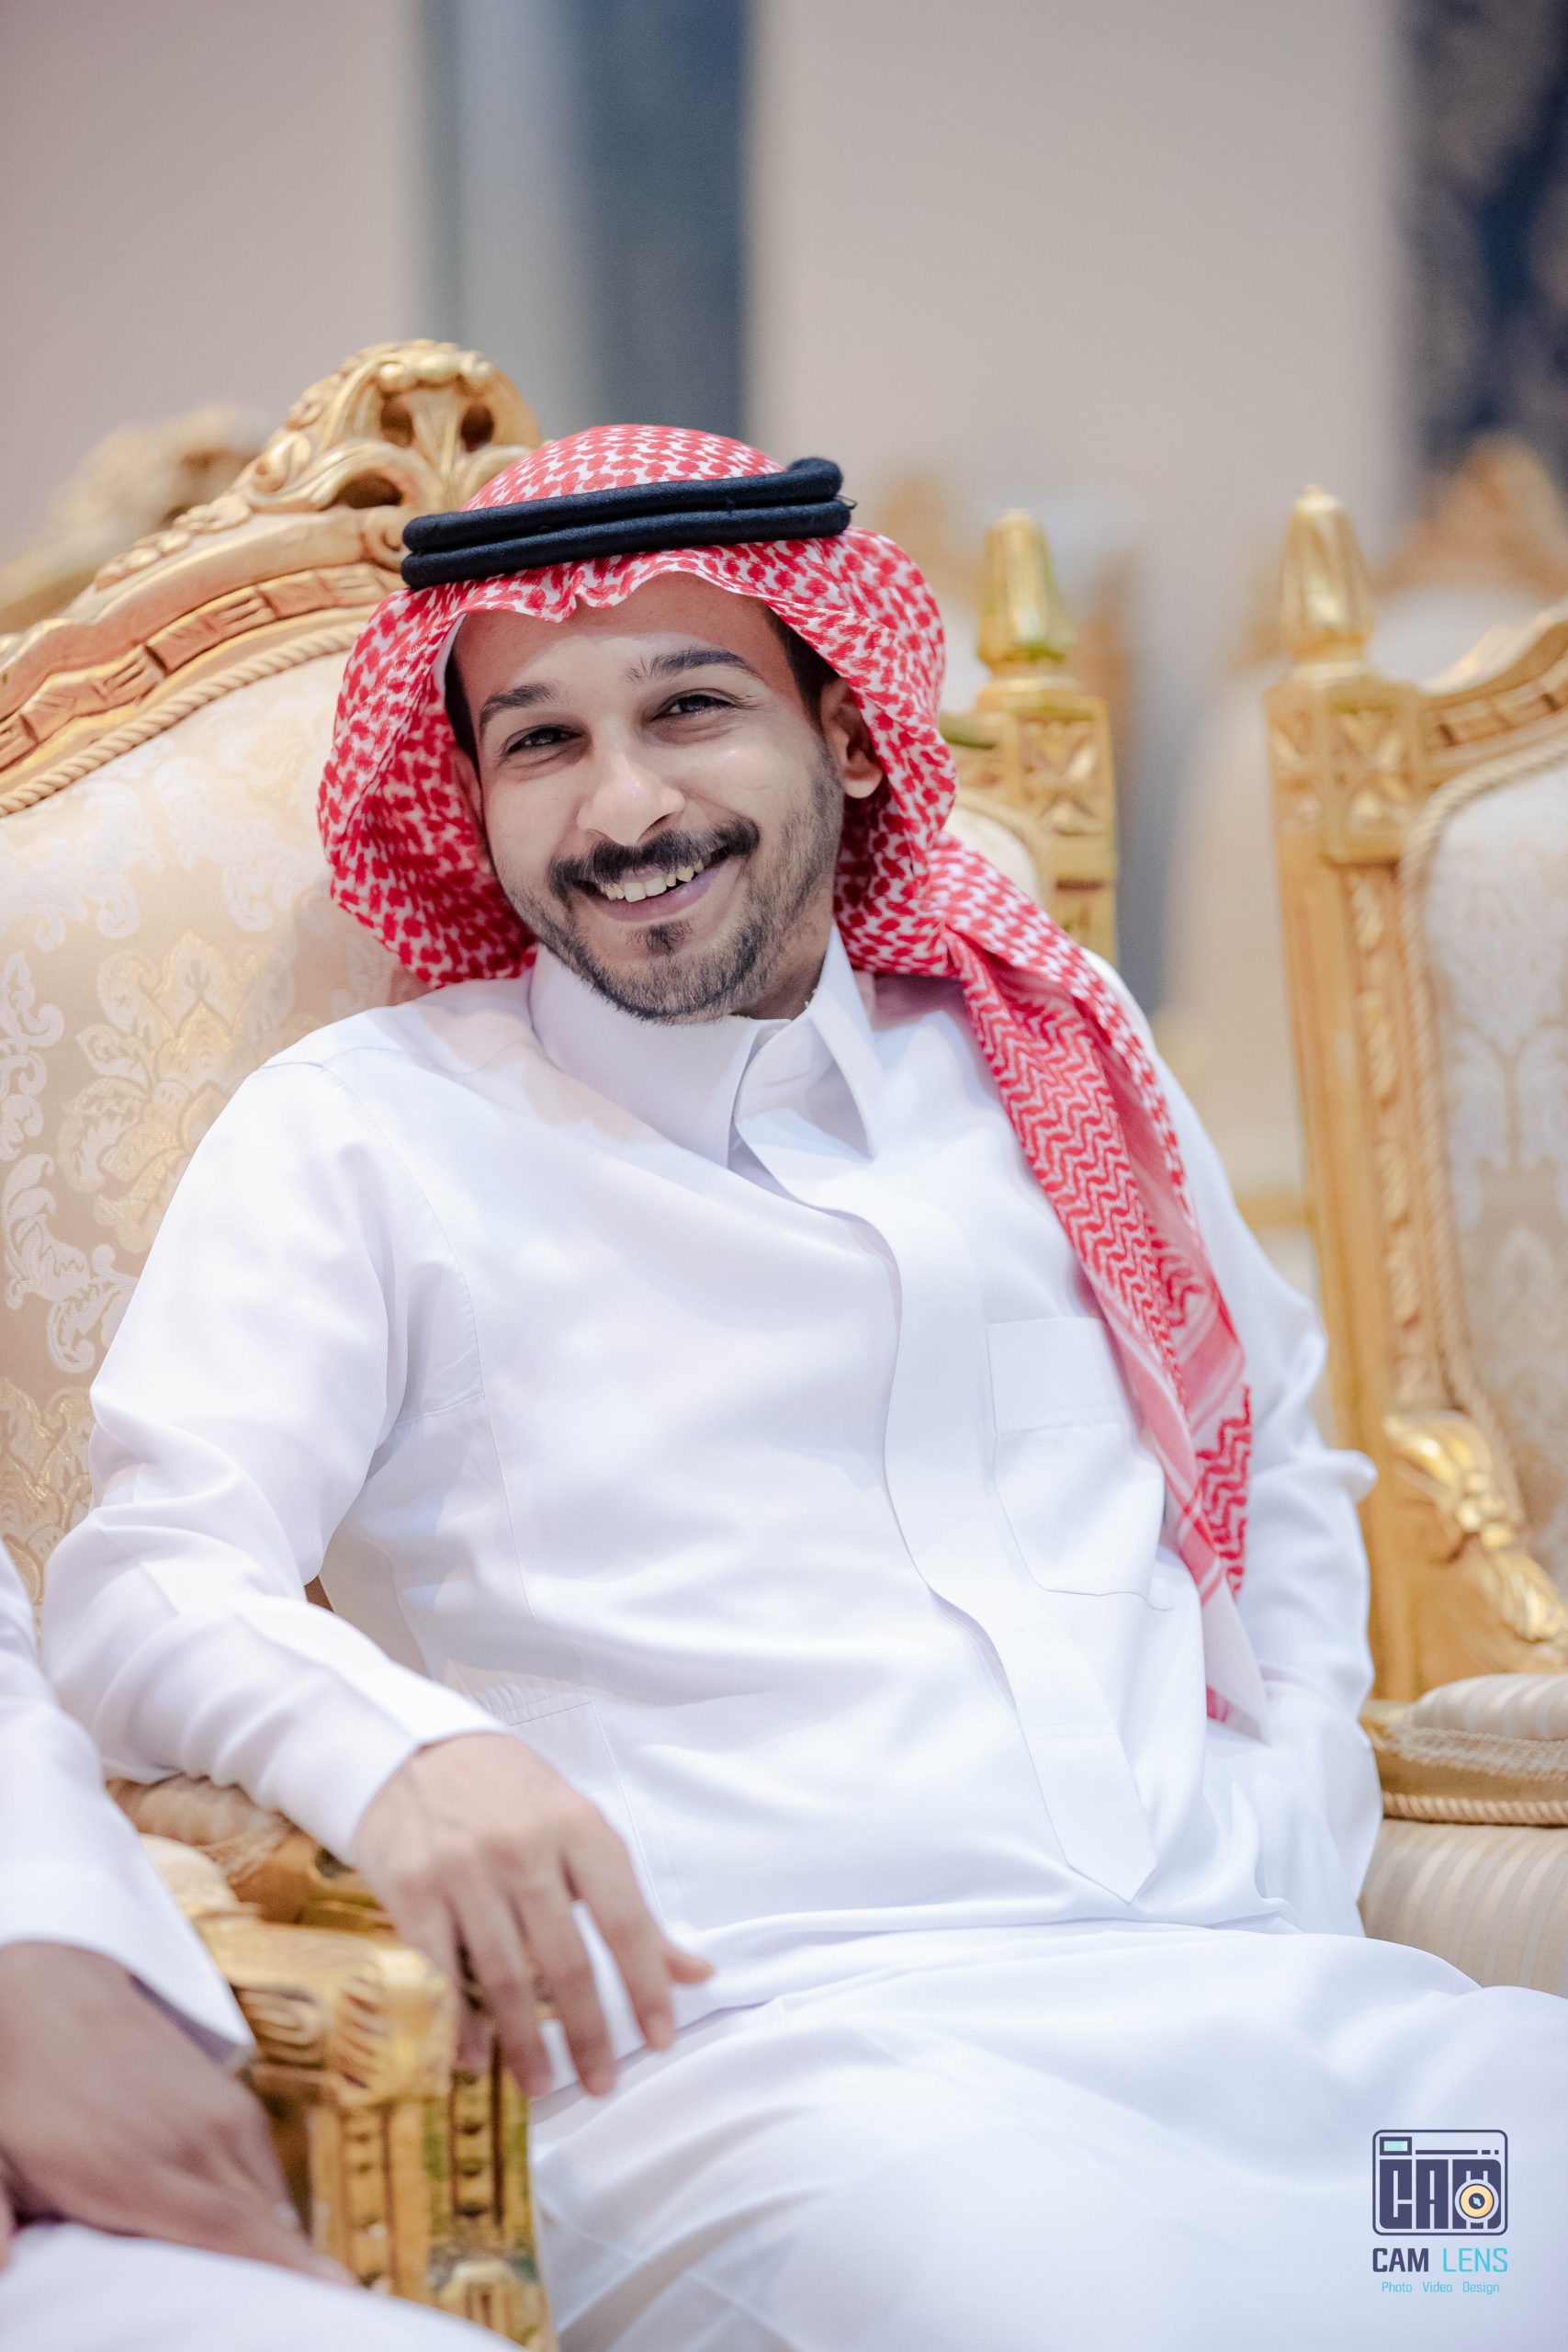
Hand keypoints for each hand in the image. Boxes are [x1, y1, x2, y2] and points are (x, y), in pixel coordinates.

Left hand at [0, 1942, 341, 2279]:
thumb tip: (5, 2274)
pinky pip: (266, 2174)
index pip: (225, 2227)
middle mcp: (192, 2138)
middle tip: (302, 2320)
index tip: (337, 2294)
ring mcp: (220, 2113)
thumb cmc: (17, 2090)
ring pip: (270, 2203)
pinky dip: (266, 2214)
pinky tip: (246, 2240)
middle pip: (263, 2226)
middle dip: (292, 2280)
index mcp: (133, 2166)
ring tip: (271, 2296)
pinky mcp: (232, 2099)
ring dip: (275, 2249)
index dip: (283, 2268)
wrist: (51, 1991)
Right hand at [351, 1732, 711, 2098]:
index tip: (662, 2039)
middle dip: (589, 2032)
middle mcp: (525, 1850)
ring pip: (506, 1976)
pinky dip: (459, 2023)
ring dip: (525, 2042)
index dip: (647, 1986)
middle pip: (566, 1961)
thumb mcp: (579, 1828)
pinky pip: (441, 1972)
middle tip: (602, 2083)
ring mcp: (465, 1871)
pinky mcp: (413, 1890)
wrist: (412, 1752)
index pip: (626, 1920)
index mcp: (579, 1828)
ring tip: (542, 2084)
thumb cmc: (510, 1796)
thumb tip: (696, 1971)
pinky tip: (475, 2057)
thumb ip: (631, 1904)